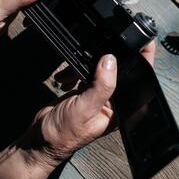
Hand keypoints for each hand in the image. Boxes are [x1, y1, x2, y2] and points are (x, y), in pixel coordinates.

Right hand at [21, 41, 154, 170]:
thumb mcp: (85, 109)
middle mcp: (111, 100)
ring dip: (82, 65)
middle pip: (117, 69)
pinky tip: (64, 79)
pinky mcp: (83, 90)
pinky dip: (72, 70)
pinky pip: (83, 71)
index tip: (139, 37)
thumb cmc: (63, 133)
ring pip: (98, 67)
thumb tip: (111, 60)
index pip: (135, 78)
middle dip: (104, 57)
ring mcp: (96, 94)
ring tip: (70, 73)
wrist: (39, 141)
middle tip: (94, 49)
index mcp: (119, 108)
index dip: (140, 58)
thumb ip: (100, 86)